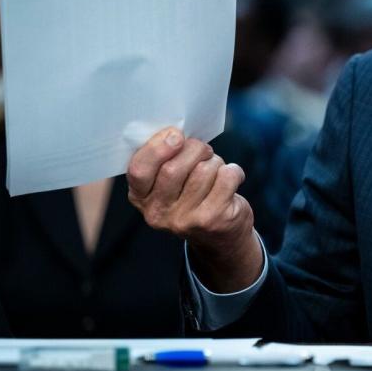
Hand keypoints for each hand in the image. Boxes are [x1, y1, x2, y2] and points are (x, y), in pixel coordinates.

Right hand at [126, 127, 262, 290]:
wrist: (220, 237)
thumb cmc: (193, 196)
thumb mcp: (169, 183)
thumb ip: (165, 159)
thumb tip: (174, 133)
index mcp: (141, 198)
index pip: (138, 170)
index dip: (157, 147)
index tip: (176, 134)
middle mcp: (158, 213)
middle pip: (173, 168)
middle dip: (195, 149)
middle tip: (204, 150)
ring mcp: (185, 220)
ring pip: (203, 171)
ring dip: (215, 162)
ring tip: (215, 169)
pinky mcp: (213, 220)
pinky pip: (226, 178)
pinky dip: (233, 171)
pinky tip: (231, 179)